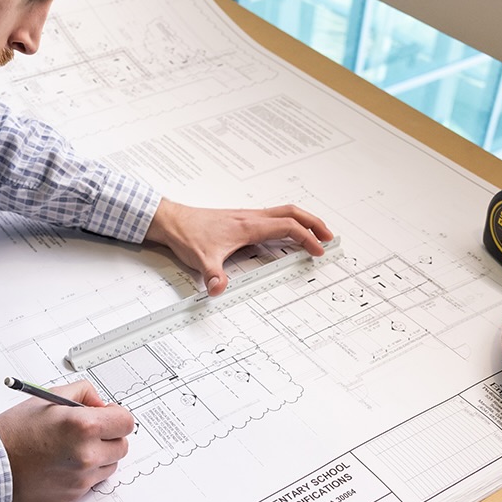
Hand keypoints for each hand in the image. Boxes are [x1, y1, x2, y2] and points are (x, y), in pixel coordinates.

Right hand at [0, 381, 134, 501]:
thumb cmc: (16, 430)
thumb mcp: (50, 396)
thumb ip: (84, 392)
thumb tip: (102, 404)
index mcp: (83, 426)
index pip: (126, 422)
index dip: (116, 416)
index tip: (108, 415)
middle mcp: (86, 454)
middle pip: (122, 445)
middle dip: (110, 435)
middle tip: (89, 430)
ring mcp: (82, 477)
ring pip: (111, 464)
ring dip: (100, 454)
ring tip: (74, 446)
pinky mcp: (75, 493)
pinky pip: (94, 480)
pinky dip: (86, 470)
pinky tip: (65, 460)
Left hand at [142, 199, 333, 295]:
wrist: (172, 220)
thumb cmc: (187, 234)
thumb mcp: (200, 259)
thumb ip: (213, 276)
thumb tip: (218, 289)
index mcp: (248, 226)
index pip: (287, 227)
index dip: (306, 238)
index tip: (318, 250)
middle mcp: (251, 217)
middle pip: (292, 212)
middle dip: (314, 223)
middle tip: (330, 236)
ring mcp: (247, 216)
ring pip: (283, 212)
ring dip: (302, 221)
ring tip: (315, 234)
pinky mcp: (241, 219)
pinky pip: (273, 217)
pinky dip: (287, 222)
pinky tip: (286, 234)